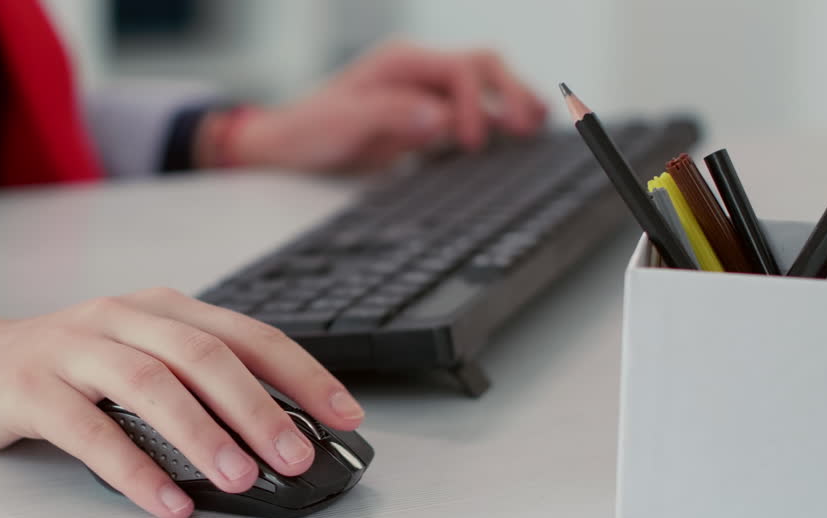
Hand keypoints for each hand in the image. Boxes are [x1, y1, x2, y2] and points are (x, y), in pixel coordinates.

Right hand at [0, 270, 364, 517]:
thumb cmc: (61, 372)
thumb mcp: (135, 363)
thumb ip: (192, 388)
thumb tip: (274, 443)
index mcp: (160, 309)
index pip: (246, 333)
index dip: (302, 372)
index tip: (348, 416)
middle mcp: (121, 317)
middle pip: (204, 354)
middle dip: (260, 406)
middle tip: (298, 456)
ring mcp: (71, 347)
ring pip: (149, 382)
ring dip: (202, 433)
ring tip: (243, 479)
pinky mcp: (27, 385)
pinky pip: (88, 428)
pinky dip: (133, 467)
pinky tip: (168, 504)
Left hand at [224, 39, 548, 172]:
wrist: (288, 145)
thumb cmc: (310, 131)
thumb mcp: (343, 124)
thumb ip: (390, 116)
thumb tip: (438, 119)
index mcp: (401, 63)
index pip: (460, 70)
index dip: (476, 103)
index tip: (471, 142)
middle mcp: (420, 71)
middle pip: (484, 65)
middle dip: (512, 92)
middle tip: (528, 128)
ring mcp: (426, 91)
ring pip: (486, 84)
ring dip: (513, 100)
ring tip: (538, 126)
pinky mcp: (427, 117)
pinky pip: (474, 110)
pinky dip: (498, 118)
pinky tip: (518, 133)